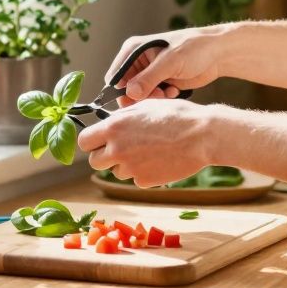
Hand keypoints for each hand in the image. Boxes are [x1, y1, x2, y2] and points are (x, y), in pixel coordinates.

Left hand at [77, 99, 214, 187]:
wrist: (202, 136)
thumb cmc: (176, 115)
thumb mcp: (144, 107)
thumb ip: (121, 118)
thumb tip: (109, 124)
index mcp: (114, 128)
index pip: (84, 141)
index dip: (91, 142)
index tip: (98, 141)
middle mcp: (117, 149)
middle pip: (94, 161)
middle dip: (104, 156)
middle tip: (119, 149)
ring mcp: (130, 168)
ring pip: (116, 171)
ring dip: (125, 164)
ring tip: (147, 150)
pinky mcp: (144, 181)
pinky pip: (135, 178)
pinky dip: (143, 172)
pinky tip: (159, 159)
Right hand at [106, 26, 228, 106]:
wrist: (217, 54)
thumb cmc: (193, 48)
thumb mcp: (169, 62)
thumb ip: (149, 78)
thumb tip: (130, 93)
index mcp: (133, 50)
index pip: (115, 76)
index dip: (122, 91)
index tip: (137, 100)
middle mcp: (138, 62)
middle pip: (126, 90)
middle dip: (140, 97)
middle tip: (158, 97)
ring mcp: (149, 74)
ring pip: (140, 97)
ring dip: (152, 99)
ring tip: (169, 93)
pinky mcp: (161, 83)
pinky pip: (152, 98)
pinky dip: (162, 98)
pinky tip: (174, 91)